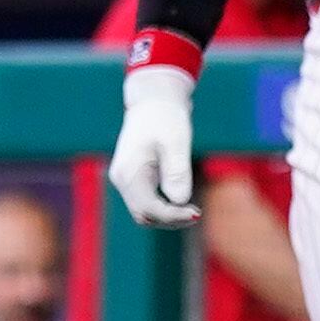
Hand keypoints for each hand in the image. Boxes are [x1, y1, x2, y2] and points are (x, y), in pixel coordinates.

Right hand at [108, 63, 198, 227]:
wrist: (154, 101)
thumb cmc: (165, 118)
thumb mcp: (176, 142)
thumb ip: (177, 171)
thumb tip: (179, 201)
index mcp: (129, 172)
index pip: (149, 208)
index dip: (173, 216)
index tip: (197, 213)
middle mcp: (122, 180)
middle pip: (144, 215)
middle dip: (170, 220)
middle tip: (196, 213)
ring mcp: (126, 180)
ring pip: (145, 212)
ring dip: (167, 216)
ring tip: (191, 209)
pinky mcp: (134, 179)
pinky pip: (147, 202)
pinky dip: (164, 207)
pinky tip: (182, 201)